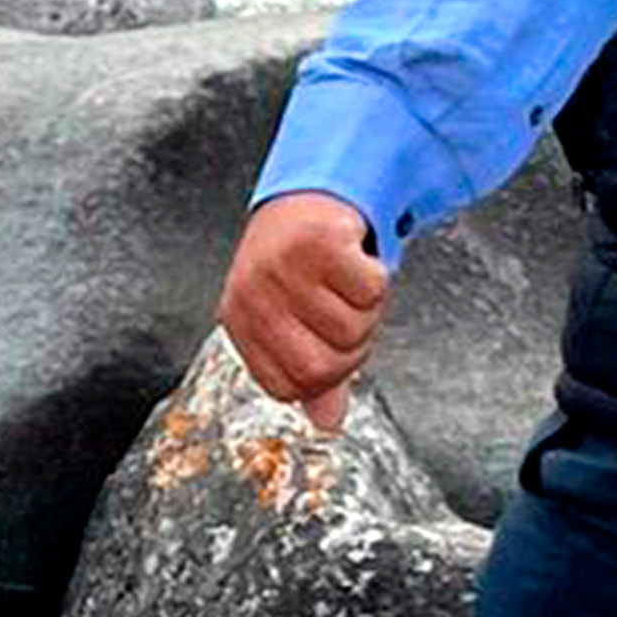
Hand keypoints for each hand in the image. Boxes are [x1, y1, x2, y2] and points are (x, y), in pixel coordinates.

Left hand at [221, 191, 390, 434]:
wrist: (311, 193)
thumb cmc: (299, 264)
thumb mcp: (295, 321)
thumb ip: (314, 375)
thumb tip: (328, 423)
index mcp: (240, 322)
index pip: (291, 387)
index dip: (326, 372)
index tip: (329, 341)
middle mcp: (253, 295)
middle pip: (323, 366)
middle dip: (350, 346)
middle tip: (345, 310)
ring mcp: (281, 267)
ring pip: (352, 327)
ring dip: (366, 309)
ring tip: (346, 281)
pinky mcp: (317, 240)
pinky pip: (370, 289)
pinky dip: (375, 277)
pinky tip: (355, 257)